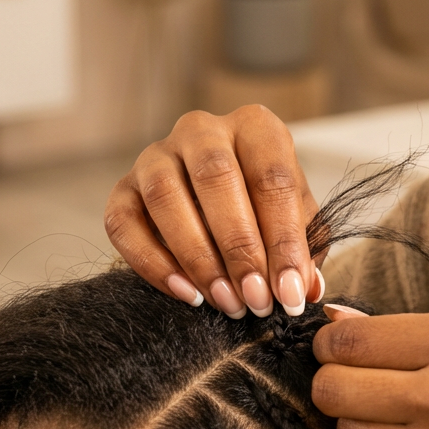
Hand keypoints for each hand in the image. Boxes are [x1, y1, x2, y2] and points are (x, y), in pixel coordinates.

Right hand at [104, 106, 322, 318]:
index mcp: (254, 126)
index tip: (291, 291)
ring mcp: (156, 155)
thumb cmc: (265, 208)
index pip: (272, 177)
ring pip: (166, 197)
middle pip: (216, 177)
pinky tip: (186, 293)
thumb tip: (305, 290)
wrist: (216, 204)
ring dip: (198, 257)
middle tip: (256, 299)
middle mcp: (201, 130)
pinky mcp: (123, 187)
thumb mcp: (297, 219)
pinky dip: (152, 263)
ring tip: (226, 302)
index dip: (284, 239)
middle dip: (239, 247)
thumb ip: (305, 249)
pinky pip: (123, 223)